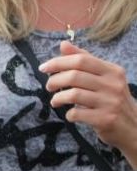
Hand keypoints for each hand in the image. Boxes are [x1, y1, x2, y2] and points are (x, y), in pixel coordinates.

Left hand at [41, 41, 136, 160]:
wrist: (133, 126)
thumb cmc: (112, 99)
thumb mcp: (104, 77)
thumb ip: (84, 61)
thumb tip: (63, 44)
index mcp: (112, 71)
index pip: (82, 60)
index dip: (59, 62)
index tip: (43, 68)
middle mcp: (113, 84)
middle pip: (75, 76)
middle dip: (55, 80)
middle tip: (49, 87)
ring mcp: (110, 102)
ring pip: (74, 94)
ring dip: (58, 98)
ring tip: (55, 101)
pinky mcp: (105, 119)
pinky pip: (77, 113)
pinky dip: (68, 114)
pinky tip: (70, 114)